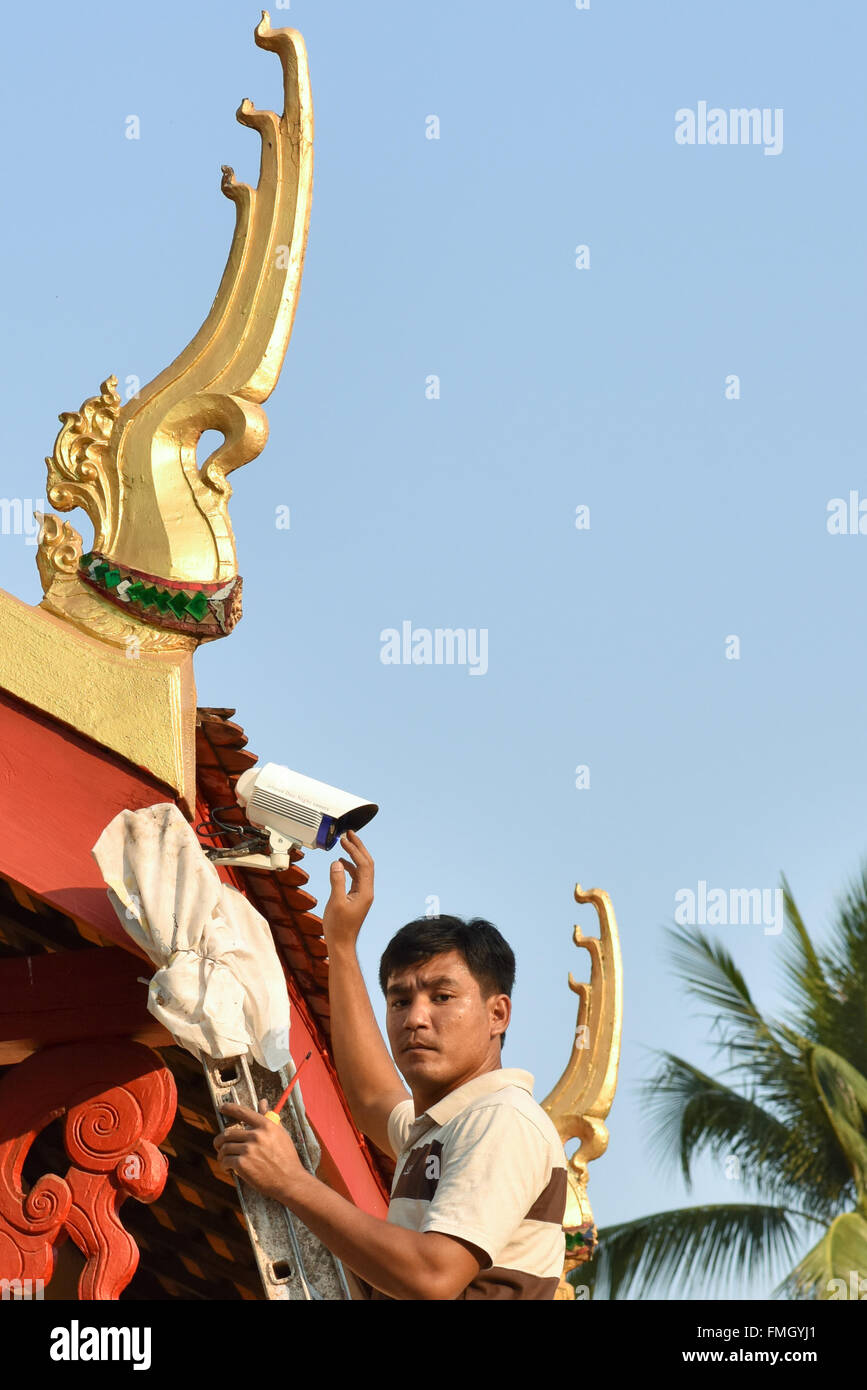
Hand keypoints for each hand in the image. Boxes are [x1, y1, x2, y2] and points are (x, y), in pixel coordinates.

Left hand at [214, 1098, 305, 1203]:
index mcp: (266, 1125)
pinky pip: (225, 1161)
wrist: (289, 1180)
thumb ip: (269, 1117)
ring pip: (224, 1148)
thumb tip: (263, 1102)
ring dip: (221, 1155)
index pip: (243, 1112)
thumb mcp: (280, 1134)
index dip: (229, 1108)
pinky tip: (228, 1169)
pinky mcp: (242, 1164)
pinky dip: (224, 1165)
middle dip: (220, 1140)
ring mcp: (248, 1150)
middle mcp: (256, 1135)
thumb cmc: (286, 1157)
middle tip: (219, 1145)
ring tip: (225, 1160)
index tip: (221, 1107)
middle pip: (228, 1133)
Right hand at [321, 829, 373, 949]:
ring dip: (354, 855)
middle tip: (350, 834)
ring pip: (362, 869)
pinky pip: (356, 877)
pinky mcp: (357, 897)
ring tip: (345, 844)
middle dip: (358, 847)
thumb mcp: (335, 902)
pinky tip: (341, 863)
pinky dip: (350, 866)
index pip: (364, 864)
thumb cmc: (338, 927)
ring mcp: (363, 894)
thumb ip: (337, 881)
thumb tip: (337, 862)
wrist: (341, 944)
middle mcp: (367, 891)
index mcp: (365, 892)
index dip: (355, 849)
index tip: (346, 839)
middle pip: (366, 863)